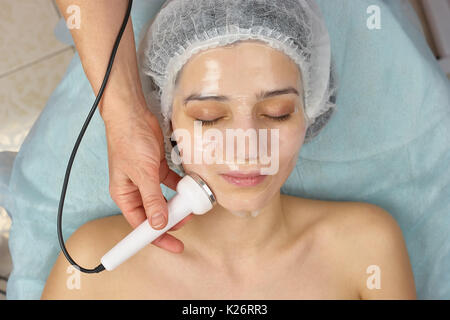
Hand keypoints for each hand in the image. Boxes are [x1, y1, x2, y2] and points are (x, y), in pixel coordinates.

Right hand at [102, 99, 189, 252]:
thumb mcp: (143, 173)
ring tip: (192, 207)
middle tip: (187, 224)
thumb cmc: (129, 141)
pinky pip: (170, 183)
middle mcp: (134, 189)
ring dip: (177, 204)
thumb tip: (159, 224)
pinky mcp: (156, 167)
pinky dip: (180, 186)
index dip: (156, 238)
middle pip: (153, 214)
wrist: (132, 113)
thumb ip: (153, 199)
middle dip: (170, 221)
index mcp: (124, 195)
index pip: (140, 225)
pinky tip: (191, 187)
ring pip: (163, 199)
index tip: (174, 246)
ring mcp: (146, 178)